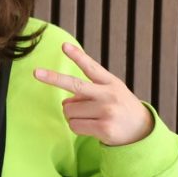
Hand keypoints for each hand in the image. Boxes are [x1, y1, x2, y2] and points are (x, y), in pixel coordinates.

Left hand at [33, 42, 153, 145]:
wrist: (142, 130)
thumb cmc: (120, 108)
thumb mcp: (111, 93)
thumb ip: (88, 92)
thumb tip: (66, 102)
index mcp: (110, 82)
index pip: (91, 67)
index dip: (77, 56)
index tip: (64, 46)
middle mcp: (109, 95)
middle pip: (74, 85)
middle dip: (53, 78)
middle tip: (36, 72)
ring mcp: (106, 111)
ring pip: (69, 109)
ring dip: (73, 115)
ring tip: (91, 118)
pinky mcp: (104, 128)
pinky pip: (74, 125)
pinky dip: (77, 127)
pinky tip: (92, 128)